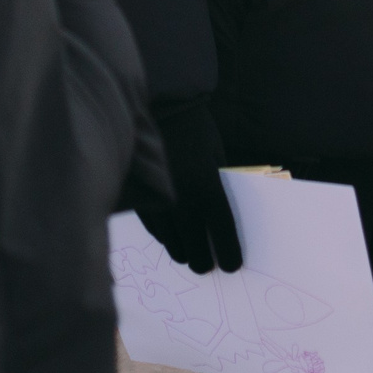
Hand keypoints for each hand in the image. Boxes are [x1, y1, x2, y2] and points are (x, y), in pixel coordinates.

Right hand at [131, 98, 242, 273]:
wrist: (160, 105)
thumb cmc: (195, 127)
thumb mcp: (216, 153)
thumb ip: (219, 182)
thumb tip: (219, 212)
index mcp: (207, 186)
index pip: (222, 230)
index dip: (228, 251)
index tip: (232, 265)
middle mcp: (182, 197)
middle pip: (195, 243)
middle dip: (202, 259)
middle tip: (206, 266)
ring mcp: (159, 198)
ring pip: (171, 240)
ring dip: (181, 251)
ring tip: (188, 257)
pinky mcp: (140, 195)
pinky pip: (153, 227)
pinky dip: (163, 237)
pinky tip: (170, 240)